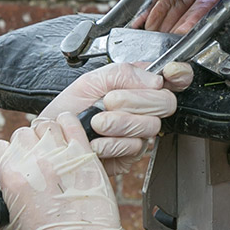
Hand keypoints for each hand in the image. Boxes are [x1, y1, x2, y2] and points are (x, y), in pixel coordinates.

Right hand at [0, 112, 123, 229]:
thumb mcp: (5, 226)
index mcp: (10, 178)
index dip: (6, 156)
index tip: (17, 165)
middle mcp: (33, 163)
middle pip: (22, 134)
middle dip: (28, 146)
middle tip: (39, 161)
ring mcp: (60, 157)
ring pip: (46, 125)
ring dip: (48, 135)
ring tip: (56, 151)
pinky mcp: (84, 156)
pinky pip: (71, 122)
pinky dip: (68, 124)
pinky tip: (69, 137)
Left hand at [38, 61, 192, 173]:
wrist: (52, 139)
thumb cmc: (67, 111)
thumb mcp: (89, 81)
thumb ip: (121, 73)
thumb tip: (153, 79)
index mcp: (136, 85)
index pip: (172, 78)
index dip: (178, 74)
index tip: (168, 74)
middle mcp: (142, 109)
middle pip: (165, 102)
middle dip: (135, 101)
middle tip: (108, 102)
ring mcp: (139, 133)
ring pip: (151, 126)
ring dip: (120, 123)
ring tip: (97, 123)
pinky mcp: (131, 155)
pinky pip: (135, 147)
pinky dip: (112, 143)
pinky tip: (97, 142)